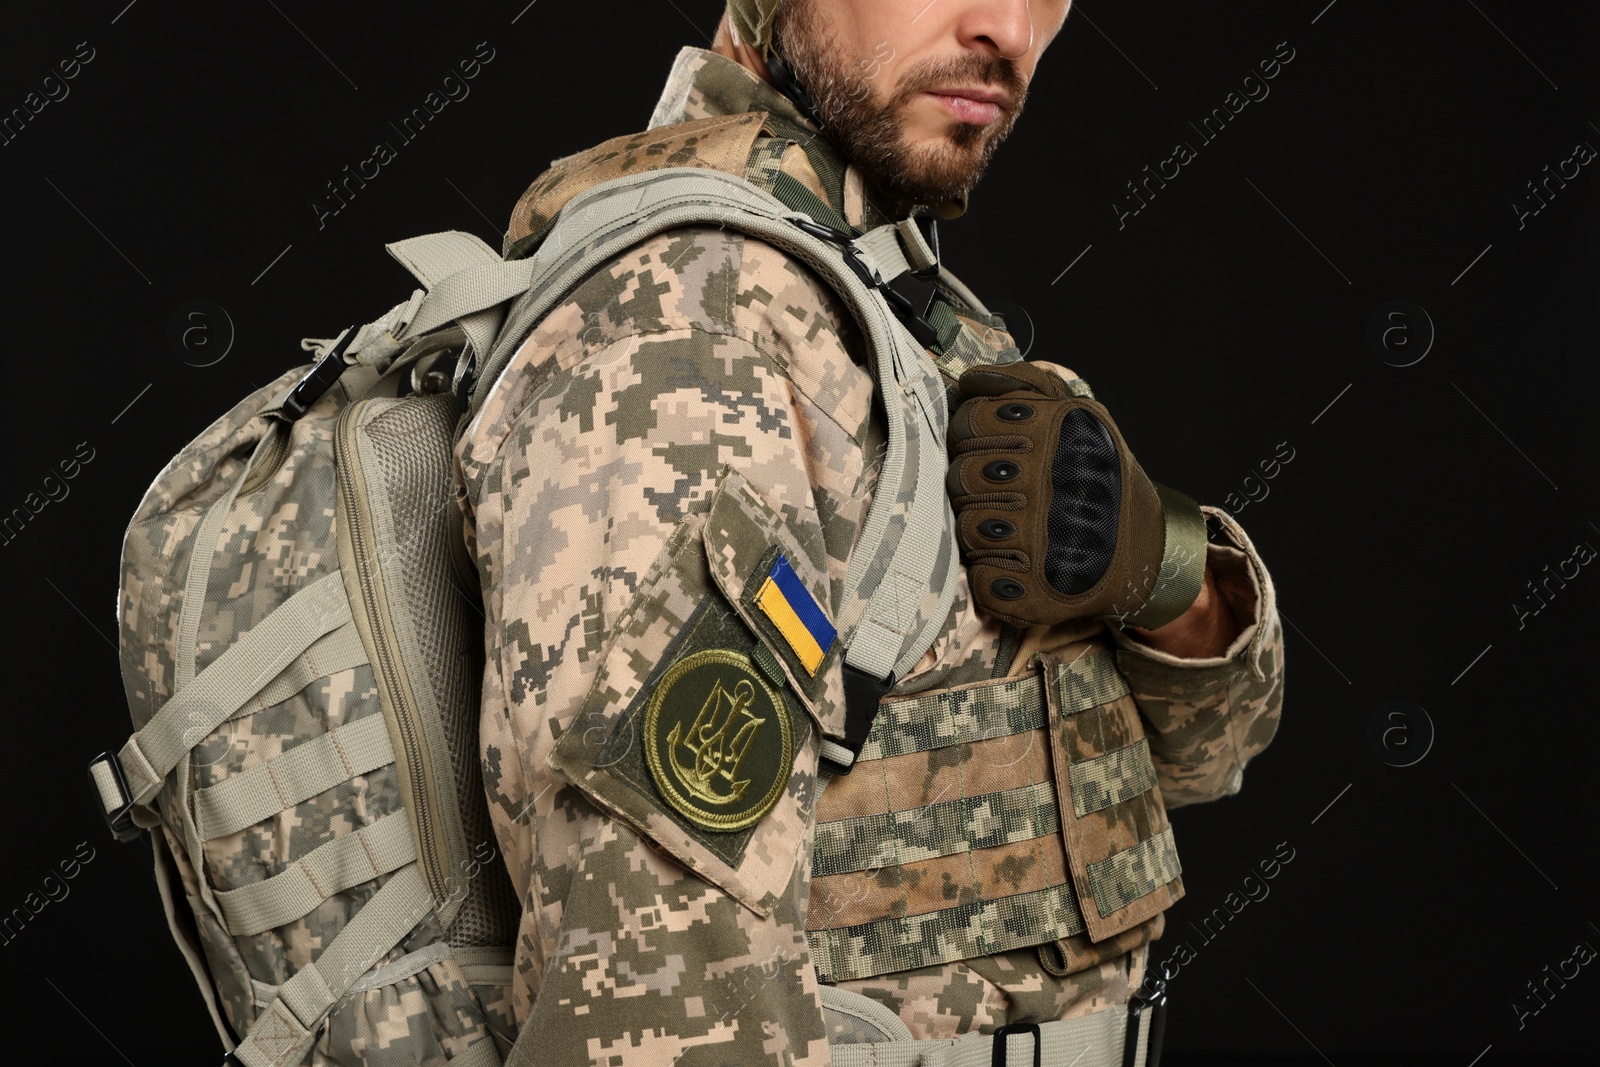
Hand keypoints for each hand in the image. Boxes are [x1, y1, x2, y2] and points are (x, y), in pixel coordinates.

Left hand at [945, 360, 1208, 628]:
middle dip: (975, 486)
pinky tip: (1020, 567)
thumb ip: (1026, 387)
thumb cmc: (1100, 479)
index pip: (969, 423)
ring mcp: (1042, 538)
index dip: (971, 438)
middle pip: (961, 476)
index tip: (993, 450)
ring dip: (984, 531)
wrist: (1148, 551)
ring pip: (967, 527)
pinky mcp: (1038, 591)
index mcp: (1055, 431)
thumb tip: (972, 379)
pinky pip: (982, 580)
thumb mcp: (1080, 416)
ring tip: (1017, 529)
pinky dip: (994, 578)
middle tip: (1007, 494)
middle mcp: (1049, 479)